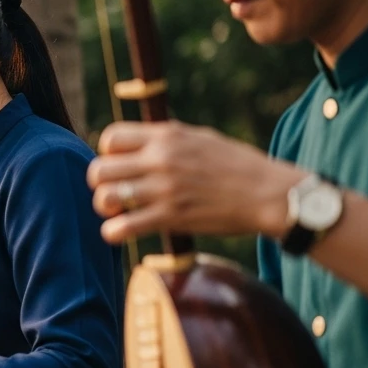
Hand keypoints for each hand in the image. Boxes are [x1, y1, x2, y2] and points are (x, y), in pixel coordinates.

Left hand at [88, 121, 306, 243]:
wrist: (268, 194)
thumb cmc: (236, 165)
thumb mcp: (199, 137)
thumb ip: (165, 138)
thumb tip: (136, 141)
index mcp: (166, 135)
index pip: (110, 139)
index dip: (108, 154)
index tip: (121, 166)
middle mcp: (160, 159)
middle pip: (99, 169)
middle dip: (99, 183)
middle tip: (114, 192)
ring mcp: (164, 189)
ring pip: (105, 197)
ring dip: (105, 207)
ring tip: (117, 212)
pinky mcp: (170, 217)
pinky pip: (122, 227)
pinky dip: (113, 232)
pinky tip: (120, 232)